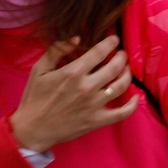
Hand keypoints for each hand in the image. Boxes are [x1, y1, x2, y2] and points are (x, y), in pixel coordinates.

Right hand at [10, 36, 137, 153]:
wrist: (32, 128)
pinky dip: (133, 105)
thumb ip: (56, 51)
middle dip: (122, 57)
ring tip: (126, 69)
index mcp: (73, 73)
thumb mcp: (39, 70)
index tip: (114, 39)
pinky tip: (136, 97)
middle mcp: (87, 87)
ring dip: (128, 74)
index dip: (110, 43)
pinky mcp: (98, 120)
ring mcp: (94, 104)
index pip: (100, 52)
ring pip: (121, 85)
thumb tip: (77, 38)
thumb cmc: (34, 97)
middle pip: (115, 67)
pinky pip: (123, 113)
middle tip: (122, 54)